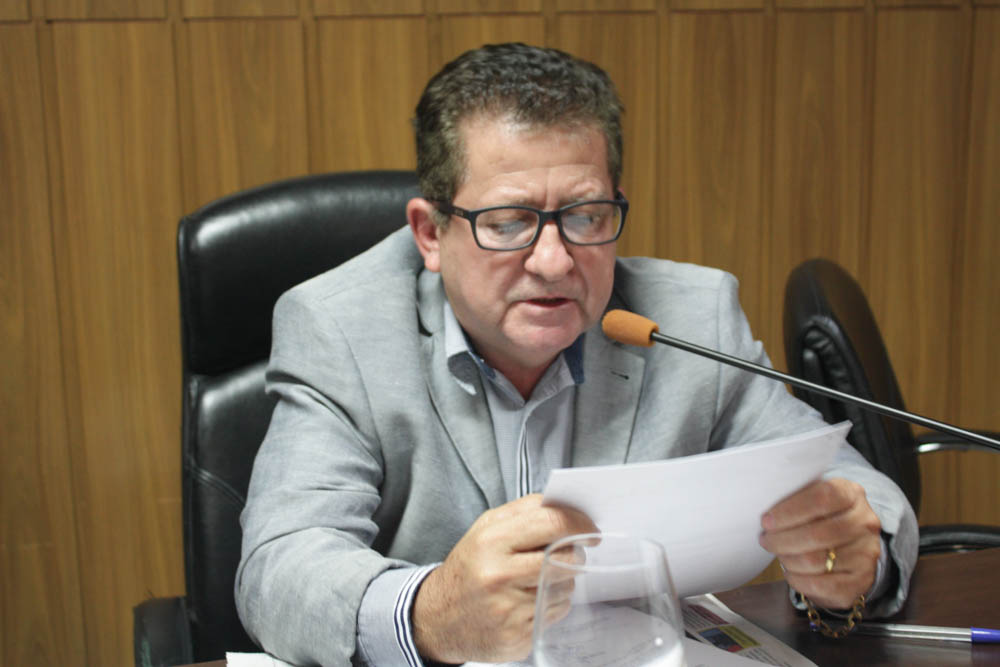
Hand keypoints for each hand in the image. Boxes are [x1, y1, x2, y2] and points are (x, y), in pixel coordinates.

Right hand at [412, 493, 596, 663]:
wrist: (438, 617)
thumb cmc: (469, 568)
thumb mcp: (486, 529)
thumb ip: (524, 512)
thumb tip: (565, 506)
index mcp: (492, 541)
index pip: (551, 523)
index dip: (579, 523)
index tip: (590, 528)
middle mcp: (499, 575)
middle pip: (565, 558)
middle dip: (575, 554)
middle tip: (571, 552)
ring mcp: (509, 609)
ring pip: (565, 588)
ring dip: (562, 581)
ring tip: (538, 579)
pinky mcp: (518, 636)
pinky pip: (557, 613)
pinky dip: (552, 604)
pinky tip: (531, 600)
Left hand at [759, 478, 881, 608]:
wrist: (850, 547)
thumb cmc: (821, 518)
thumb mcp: (813, 498)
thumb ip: (794, 498)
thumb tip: (765, 508)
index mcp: (851, 494)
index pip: (821, 498)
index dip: (789, 511)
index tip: (767, 520)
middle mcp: (865, 522)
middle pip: (816, 534)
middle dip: (782, 539)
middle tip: (765, 540)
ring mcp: (866, 552)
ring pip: (816, 561)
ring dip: (787, 559)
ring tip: (778, 554)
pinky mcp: (862, 580)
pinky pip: (822, 585)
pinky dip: (798, 579)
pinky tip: (790, 572)